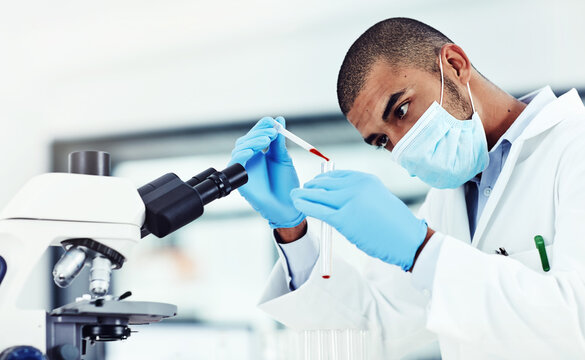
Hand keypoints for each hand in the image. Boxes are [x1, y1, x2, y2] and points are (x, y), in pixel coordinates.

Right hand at [229, 116, 304, 228]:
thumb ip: (279, 141)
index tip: (273, 123)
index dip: (262, 127)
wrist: (288, 205)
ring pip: (241, 148)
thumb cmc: (286, 184)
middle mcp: (251, 159)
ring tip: (267, 140)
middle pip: (247, 139)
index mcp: (260, 153)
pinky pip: (236, 163)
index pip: (257, 134)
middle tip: (272, 132)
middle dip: (259, 133)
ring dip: (253, 141)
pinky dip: (242, 155)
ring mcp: (245, 168)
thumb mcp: (283, 158)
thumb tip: (279, 120)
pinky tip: (252, 152)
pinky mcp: (241, 179)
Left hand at [290, 170, 426, 270]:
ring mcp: (349, 201)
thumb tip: (336, 196)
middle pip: (324, 183)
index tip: (314, 183)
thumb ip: (358, 194)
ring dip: (303, 195)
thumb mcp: (377, 198)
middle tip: (301, 191)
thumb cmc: (394, 223)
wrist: (407, 239)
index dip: (322, 179)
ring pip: (318, 195)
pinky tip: (298, 205)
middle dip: (311, 187)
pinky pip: (318, 210)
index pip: (336, 175)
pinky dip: (306, 206)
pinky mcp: (343, 218)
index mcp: (364, 179)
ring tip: (294, 196)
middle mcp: (355, 186)